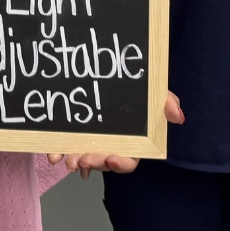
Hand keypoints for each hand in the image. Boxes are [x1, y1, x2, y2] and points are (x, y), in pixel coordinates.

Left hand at [48, 91, 183, 178]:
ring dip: (73, 160)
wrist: (106, 67)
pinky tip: (52, 154)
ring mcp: (88, 140)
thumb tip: (177, 115)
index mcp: (129, 141)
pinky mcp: (70, 134)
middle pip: (102, 161)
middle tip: (82, 158)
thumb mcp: (152, 91)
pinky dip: (57, 151)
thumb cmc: (136, 89)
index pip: (128, 159)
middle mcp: (108, 144)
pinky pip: (63, 146)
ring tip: (66, 159)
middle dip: (93, 162)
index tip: (112, 159)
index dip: (121, 163)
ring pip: (81, 156)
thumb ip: (165, 101)